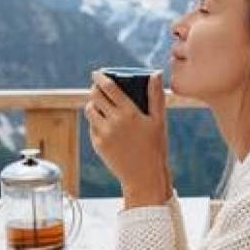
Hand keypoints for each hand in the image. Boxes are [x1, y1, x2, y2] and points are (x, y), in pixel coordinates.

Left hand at [84, 71, 172, 207]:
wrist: (144, 176)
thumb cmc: (155, 147)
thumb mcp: (159, 120)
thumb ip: (156, 95)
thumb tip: (156, 73)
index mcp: (129, 113)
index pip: (109, 88)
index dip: (100, 77)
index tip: (97, 73)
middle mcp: (113, 122)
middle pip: (95, 96)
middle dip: (94, 88)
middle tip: (98, 87)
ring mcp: (103, 134)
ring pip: (90, 110)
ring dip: (93, 104)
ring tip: (100, 104)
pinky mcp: (98, 144)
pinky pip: (92, 126)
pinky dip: (96, 121)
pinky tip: (105, 122)